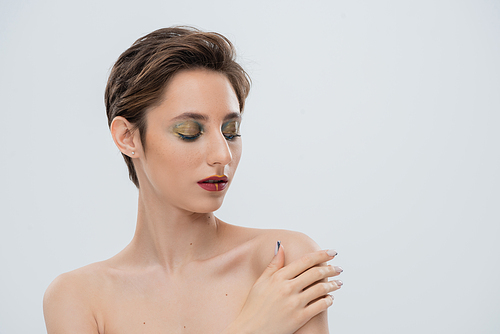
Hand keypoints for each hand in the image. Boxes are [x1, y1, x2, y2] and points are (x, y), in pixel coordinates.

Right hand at [227, 243, 342, 333]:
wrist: (250, 330)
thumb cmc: (254, 306)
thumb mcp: (260, 282)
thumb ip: (273, 264)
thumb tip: (281, 246)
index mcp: (278, 277)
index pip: (305, 261)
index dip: (321, 255)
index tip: (332, 253)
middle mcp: (287, 288)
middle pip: (315, 273)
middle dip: (331, 269)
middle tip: (338, 268)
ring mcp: (294, 303)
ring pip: (320, 289)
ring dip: (333, 285)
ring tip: (338, 283)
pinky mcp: (299, 318)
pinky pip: (320, 306)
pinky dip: (328, 300)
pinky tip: (330, 298)